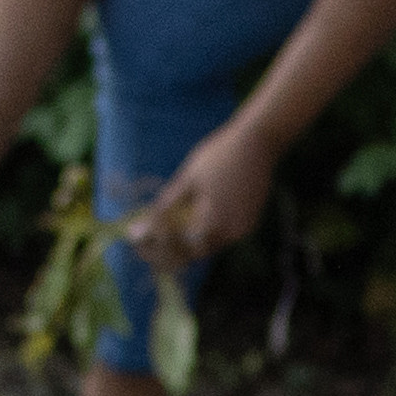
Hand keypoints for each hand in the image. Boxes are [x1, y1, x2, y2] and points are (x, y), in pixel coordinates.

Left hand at [119, 126, 279, 276]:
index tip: (138, 242)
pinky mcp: (250, 221)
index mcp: (214, 225)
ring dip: (187, 242)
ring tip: (164, 229)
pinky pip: (223, 235)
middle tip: (146, 240)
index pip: (180, 253)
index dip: (157, 252)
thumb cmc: (218, 155)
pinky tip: (192, 219)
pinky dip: (205, 232)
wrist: (257, 142)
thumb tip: (137, 230)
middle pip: (195, 254)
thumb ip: (164, 208)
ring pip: (209, 245)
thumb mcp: (187, 179)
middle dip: (169, 249)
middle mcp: (232, 234)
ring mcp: (243, 229)